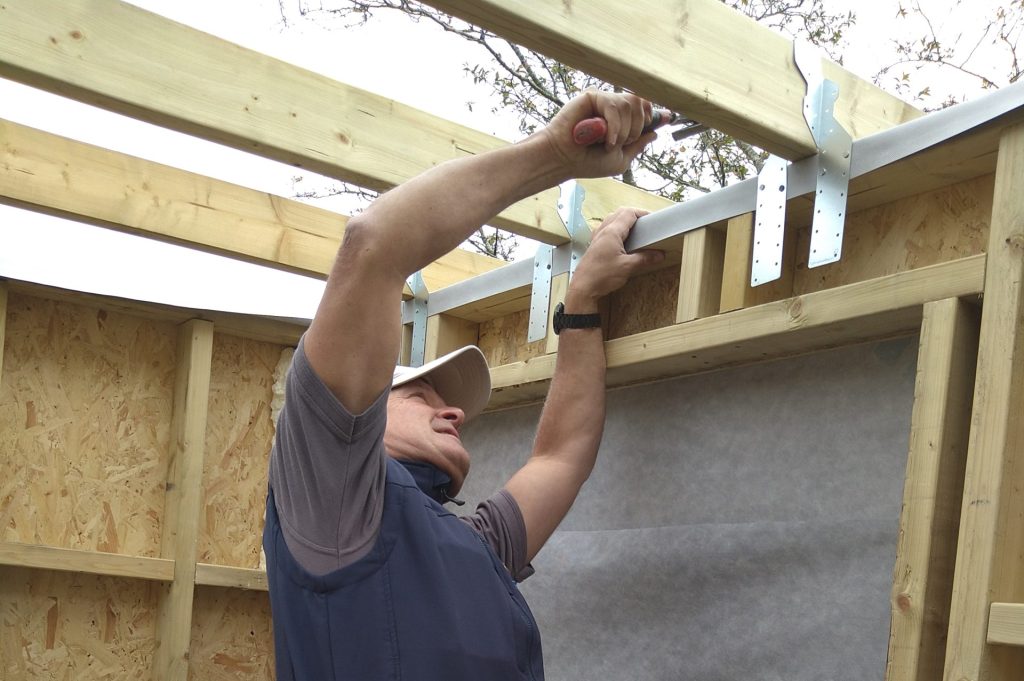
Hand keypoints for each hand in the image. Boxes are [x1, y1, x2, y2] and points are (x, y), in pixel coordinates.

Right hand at [536, 91, 657, 178]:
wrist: (565, 160)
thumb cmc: (588, 162)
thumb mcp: (620, 159)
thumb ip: (638, 145)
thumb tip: (655, 132)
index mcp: (621, 121)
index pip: (645, 108)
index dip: (656, 113)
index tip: (669, 118)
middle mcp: (614, 108)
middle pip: (642, 104)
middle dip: (637, 128)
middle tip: (621, 143)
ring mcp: (604, 101)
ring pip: (631, 105)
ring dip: (624, 130)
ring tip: (609, 143)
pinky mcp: (593, 96)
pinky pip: (614, 105)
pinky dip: (614, 125)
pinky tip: (605, 139)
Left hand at [565, 208, 664, 311]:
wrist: (583, 288)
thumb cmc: (601, 276)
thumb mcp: (627, 267)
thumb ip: (644, 259)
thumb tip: (659, 255)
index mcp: (611, 232)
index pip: (628, 213)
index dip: (641, 213)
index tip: (651, 218)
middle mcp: (602, 231)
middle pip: (619, 213)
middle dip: (633, 215)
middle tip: (644, 223)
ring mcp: (596, 238)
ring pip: (611, 220)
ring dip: (623, 221)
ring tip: (634, 230)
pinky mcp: (594, 246)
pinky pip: (605, 230)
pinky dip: (615, 230)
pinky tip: (619, 240)